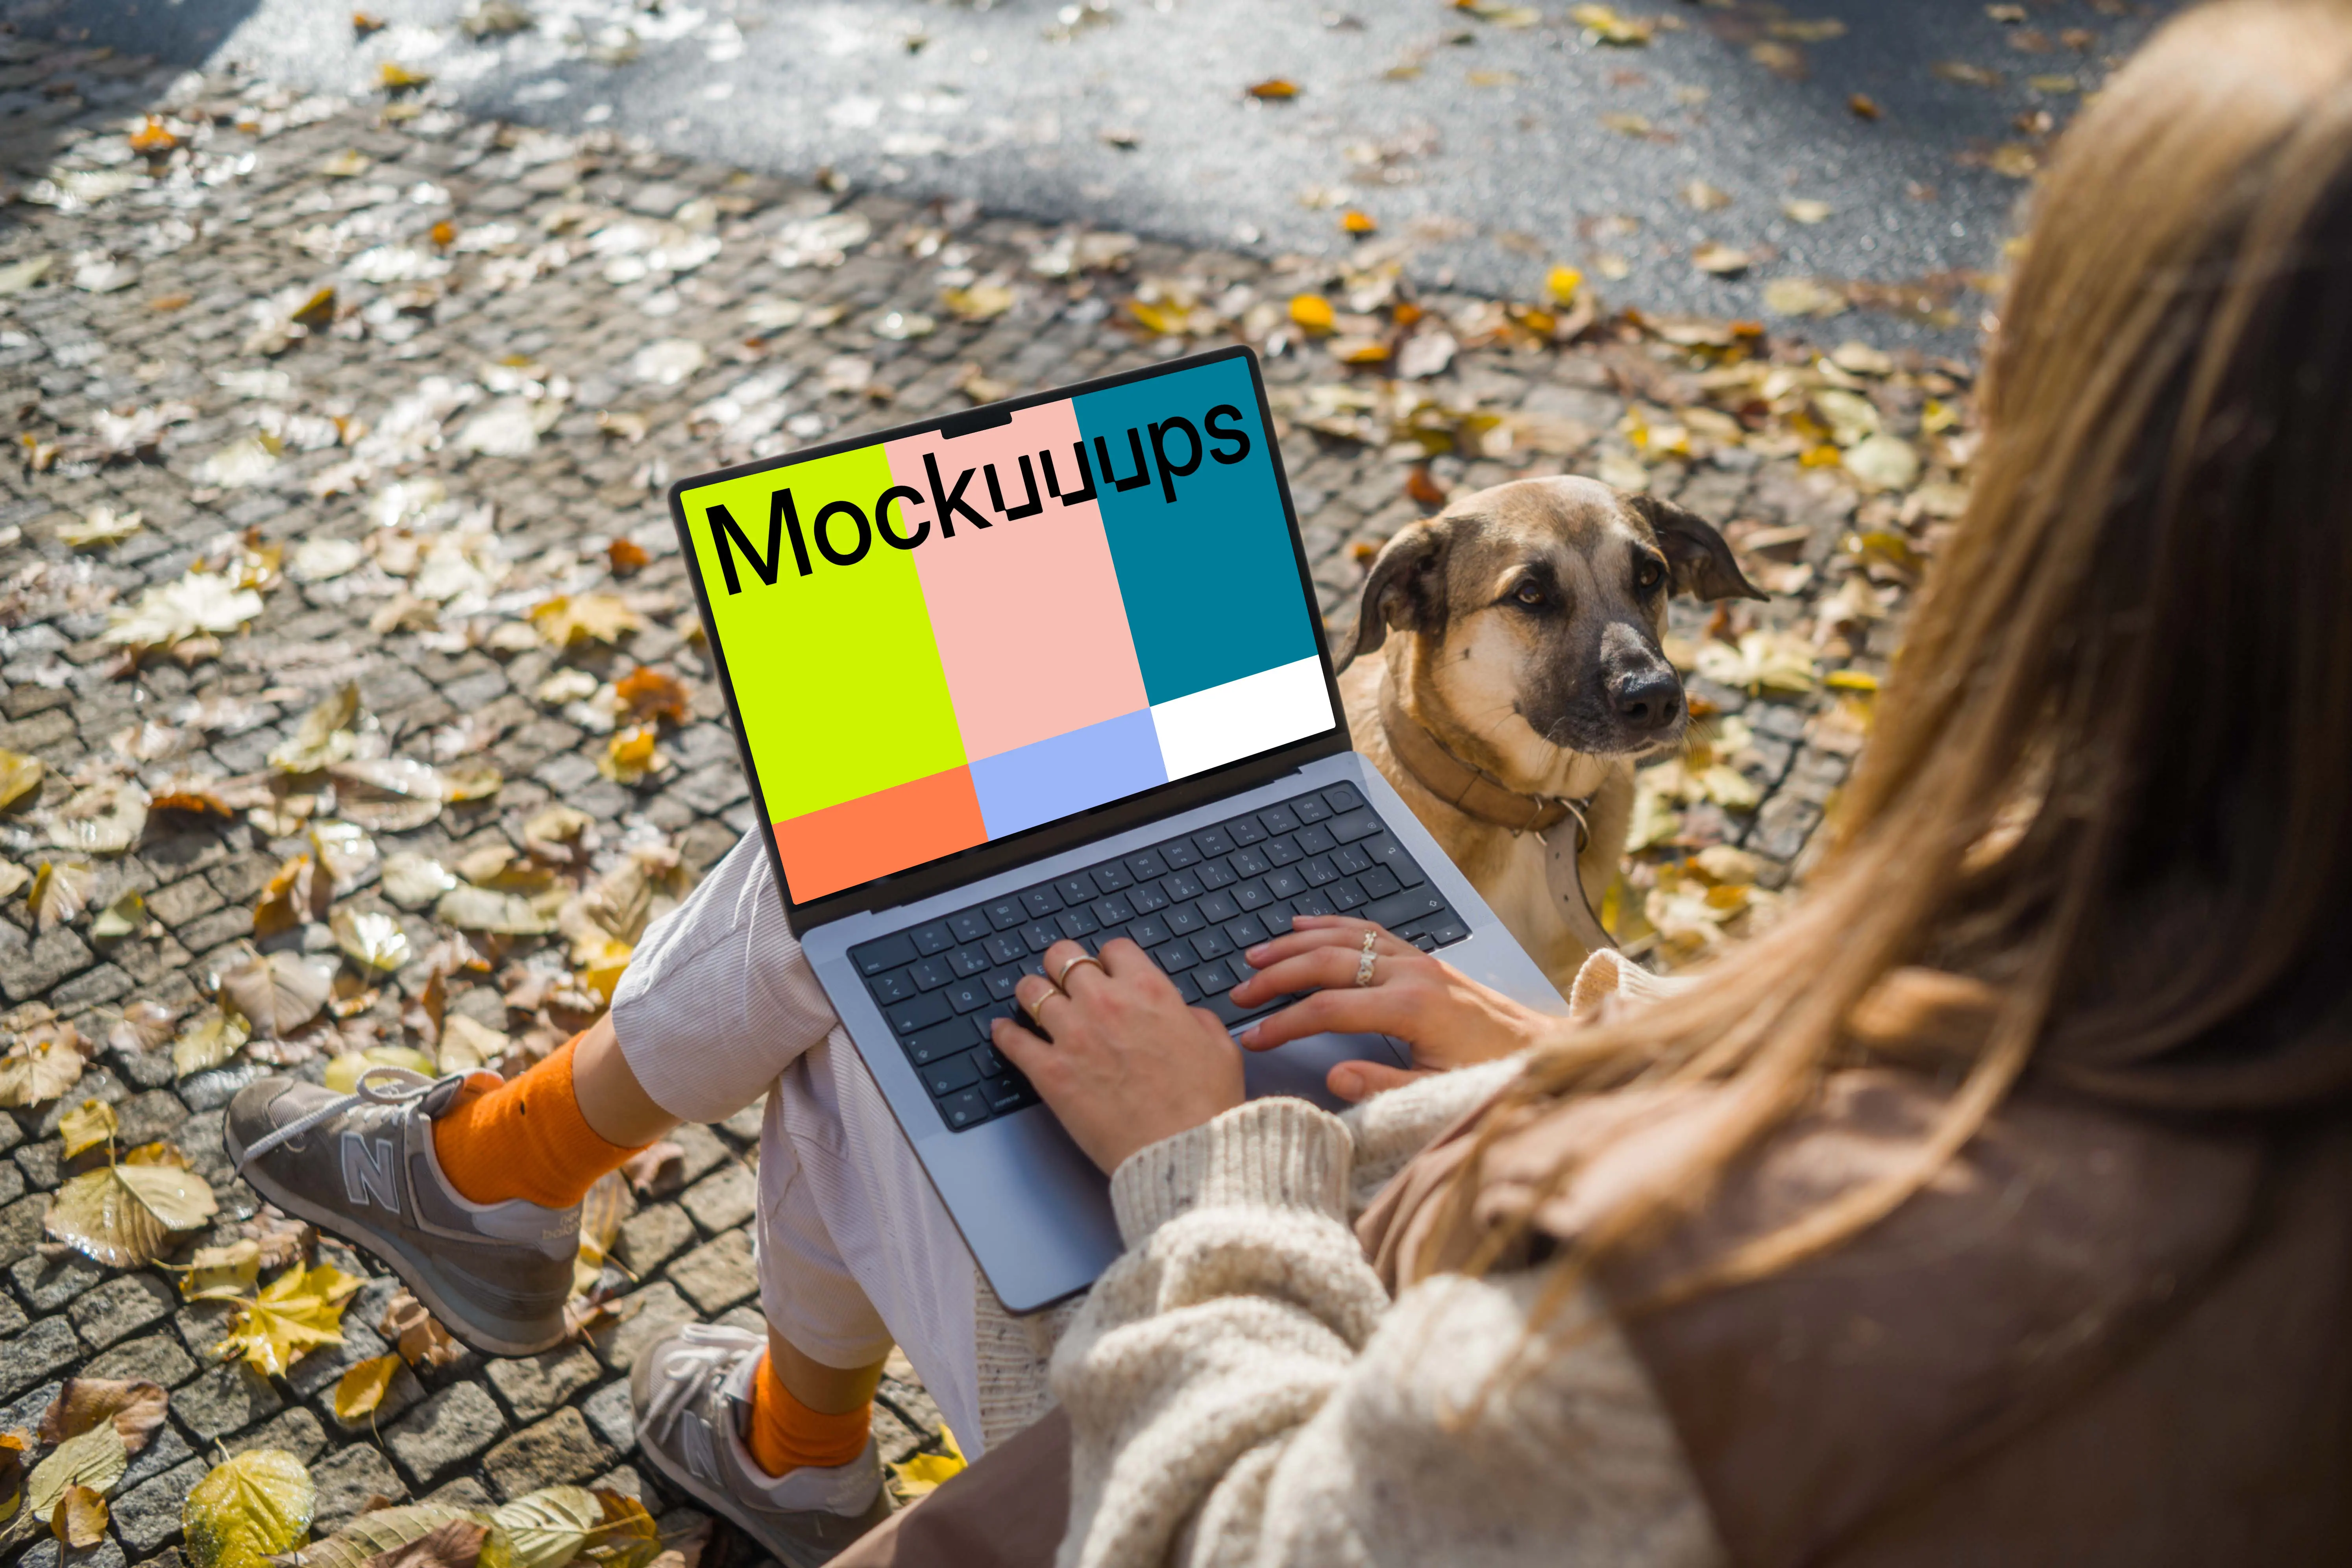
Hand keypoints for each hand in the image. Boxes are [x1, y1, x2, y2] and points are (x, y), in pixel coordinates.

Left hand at [990, 938, 1245, 1174]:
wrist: (1183, 1151)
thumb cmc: (1205, 1105)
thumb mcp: (1218, 1046)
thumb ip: (1193, 1018)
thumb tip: (1179, 1014)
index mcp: (1148, 991)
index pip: (1113, 949)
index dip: (1108, 961)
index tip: (1105, 973)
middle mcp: (1106, 1003)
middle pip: (1063, 957)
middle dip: (1062, 965)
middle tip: (1062, 979)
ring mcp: (1073, 1036)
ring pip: (1032, 990)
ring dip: (1032, 993)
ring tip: (1032, 1002)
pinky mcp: (1051, 1073)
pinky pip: (1013, 1041)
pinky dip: (1005, 1033)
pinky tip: (1004, 1032)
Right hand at [1226, 916, 1555, 1102]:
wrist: (1539, 1049)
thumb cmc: (1492, 1072)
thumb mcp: (1438, 1092)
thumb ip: (1384, 1085)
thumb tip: (1334, 1077)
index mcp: (1410, 1008)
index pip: (1328, 1009)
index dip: (1284, 1023)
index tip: (1252, 1037)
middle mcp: (1412, 974)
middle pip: (1327, 964)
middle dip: (1278, 976)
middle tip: (1241, 991)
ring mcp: (1418, 960)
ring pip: (1345, 939)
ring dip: (1296, 944)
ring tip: (1257, 954)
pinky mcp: (1424, 958)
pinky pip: (1370, 931)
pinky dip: (1332, 925)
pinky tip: (1306, 926)